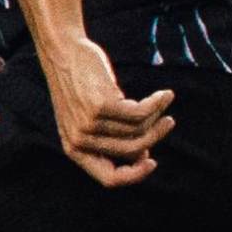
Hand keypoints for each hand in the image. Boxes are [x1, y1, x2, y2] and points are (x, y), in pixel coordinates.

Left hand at [40, 32, 172, 186]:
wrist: (63, 52)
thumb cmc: (81, 86)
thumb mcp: (90, 118)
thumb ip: (111, 138)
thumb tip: (143, 156)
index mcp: (74, 149)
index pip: (109, 179)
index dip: (135, 175)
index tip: (152, 161)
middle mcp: (80, 140)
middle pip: (132, 152)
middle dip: (154, 137)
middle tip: (168, 122)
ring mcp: (89, 124)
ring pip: (138, 130)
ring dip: (157, 115)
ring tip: (162, 101)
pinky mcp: (101, 106)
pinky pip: (142, 113)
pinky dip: (157, 104)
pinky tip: (164, 95)